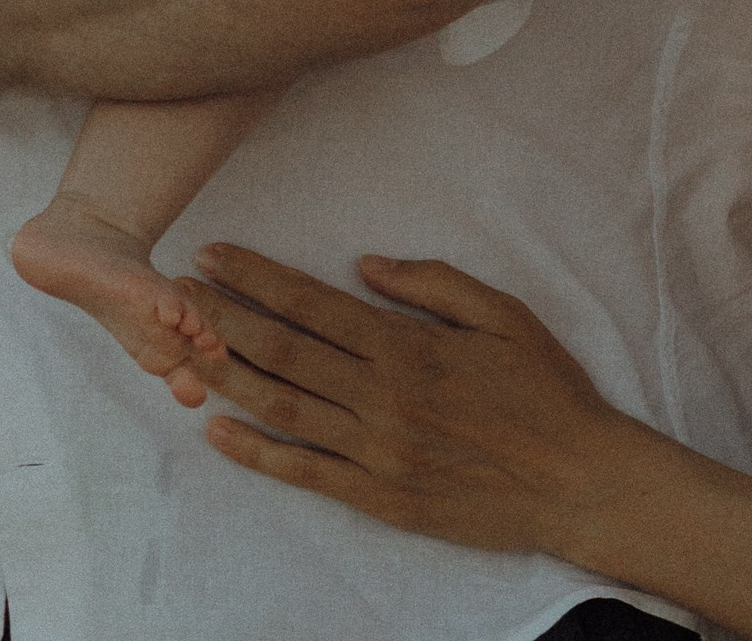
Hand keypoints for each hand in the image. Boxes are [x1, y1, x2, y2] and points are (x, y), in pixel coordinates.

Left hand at [177, 245, 643, 560]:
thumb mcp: (506, 316)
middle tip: (172, 293)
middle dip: (221, 317)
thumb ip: (434, 284)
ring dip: (225, 375)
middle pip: (282, 351)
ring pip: (282, 408)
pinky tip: (216, 430)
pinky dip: (255, 452)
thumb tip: (366, 265)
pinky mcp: (379, 497)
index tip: (211, 254)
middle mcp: (383, 398)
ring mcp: (377, 452)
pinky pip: (304, 472)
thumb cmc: (548, 392)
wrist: (579, 483)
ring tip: (179, 350)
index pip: (313, 304)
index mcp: (410, 348)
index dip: (256, 277)